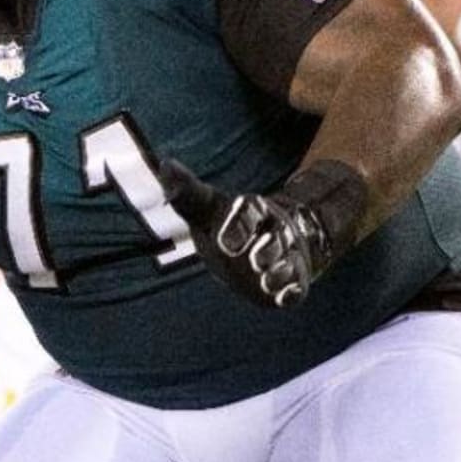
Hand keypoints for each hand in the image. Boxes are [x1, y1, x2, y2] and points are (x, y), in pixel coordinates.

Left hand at [158, 159, 351, 308]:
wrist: (258, 247)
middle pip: (275, 238)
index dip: (238, 226)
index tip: (224, 244)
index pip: (248, 212)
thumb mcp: (205, 210)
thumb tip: (166, 164)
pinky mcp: (290, 281)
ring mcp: (284, 256)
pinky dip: (291, 292)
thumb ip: (188, 193)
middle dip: (268, 250)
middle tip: (255, 262)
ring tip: (266, 280)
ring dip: (278, 271)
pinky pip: (294, 287)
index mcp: (251, 210)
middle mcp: (272, 231)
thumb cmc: (225, 225)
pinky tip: (285, 297)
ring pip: (287, 262)